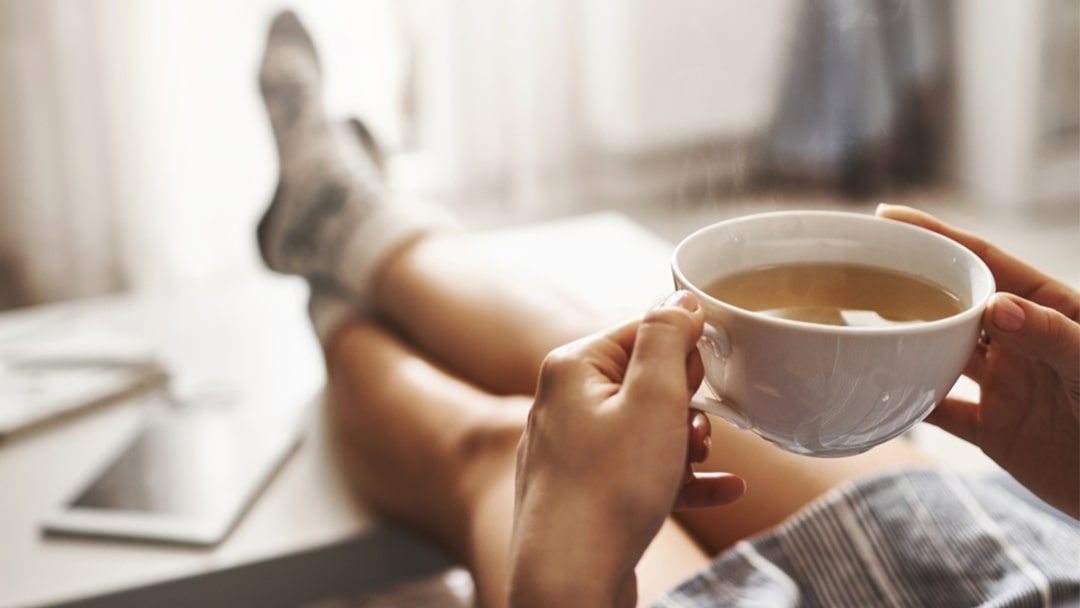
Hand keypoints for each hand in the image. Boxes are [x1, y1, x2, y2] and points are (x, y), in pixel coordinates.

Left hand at [509, 291, 744, 606]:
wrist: (568, 580)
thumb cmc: (608, 490)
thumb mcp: (652, 399)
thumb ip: (667, 339)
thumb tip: (680, 299)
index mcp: (572, 367)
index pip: (640, 331)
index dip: (683, 354)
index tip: (704, 382)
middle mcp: (563, 403)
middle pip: (644, 380)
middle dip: (684, 403)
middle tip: (696, 430)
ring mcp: (571, 451)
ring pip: (645, 428)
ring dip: (684, 442)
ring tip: (700, 461)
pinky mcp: (585, 493)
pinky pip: (640, 472)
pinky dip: (679, 478)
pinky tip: (724, 490)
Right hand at [877, 204, 1078, 517]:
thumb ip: (1050, 334)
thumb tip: (993, 306)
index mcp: (1047, 309)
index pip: (985, 261)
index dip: (938, 237)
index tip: (890, 219)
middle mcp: (1020, 340)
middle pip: (954, 303)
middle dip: (911, 284)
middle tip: (861, 271)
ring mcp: (1004, 384)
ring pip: (940, 352)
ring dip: (904, 340)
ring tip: (859, 323)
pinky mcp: (994, 429)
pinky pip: (940, 411)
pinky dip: (908, 404)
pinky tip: (874, 395)